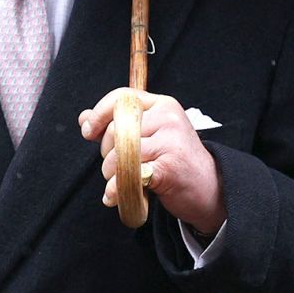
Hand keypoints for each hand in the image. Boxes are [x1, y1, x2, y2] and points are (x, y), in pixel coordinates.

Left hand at [80, 88, 225, 234]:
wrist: (209, 188)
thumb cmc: (175, 160)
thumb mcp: (150, 135)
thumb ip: (118, 125)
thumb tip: (84, 118)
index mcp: (162, 105)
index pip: (122, 97)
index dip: (99, 113)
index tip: (88, 131)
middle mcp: (168, 117)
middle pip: (117, 128)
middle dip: (107, 152)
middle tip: (116, 167)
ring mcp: (171, 141)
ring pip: (121, 153)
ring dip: (111, 174)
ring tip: (119, 182)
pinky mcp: (170, 166)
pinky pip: (131, 174)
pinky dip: (117, 189)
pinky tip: (115, 196)